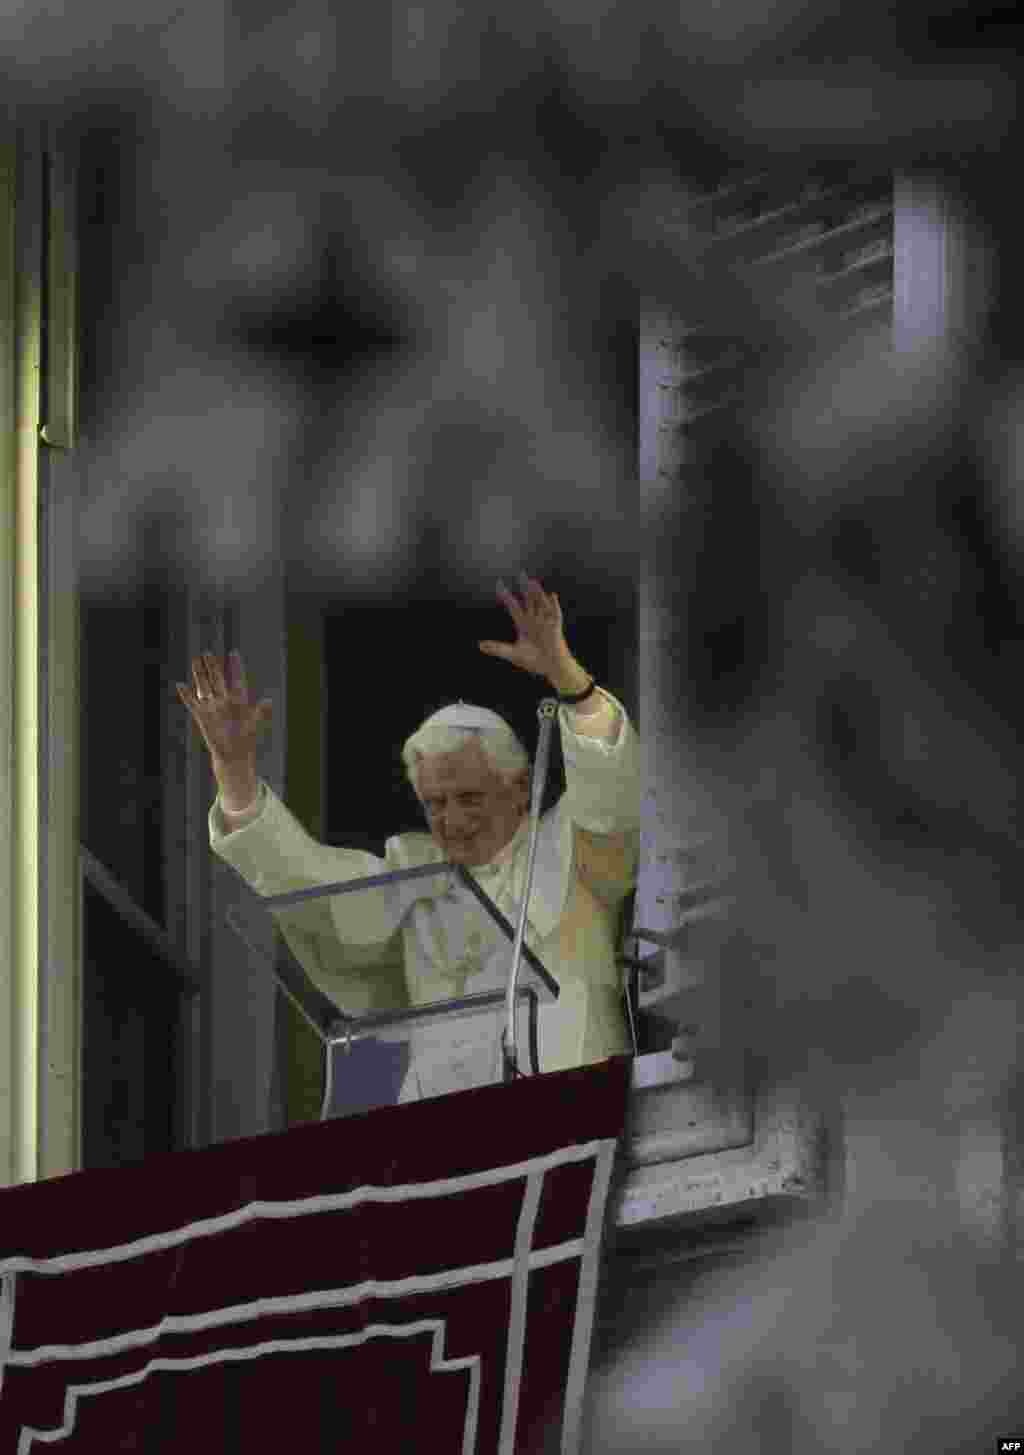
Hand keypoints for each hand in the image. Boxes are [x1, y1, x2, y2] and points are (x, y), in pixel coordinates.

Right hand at [176, 650, 272, 767]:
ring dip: (199, 674)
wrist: (233, 754)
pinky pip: (192, 703)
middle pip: (217, 679)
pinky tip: (180, 685)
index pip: (236, 679)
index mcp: (238, 700)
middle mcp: (224, 701)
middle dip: (212, 666)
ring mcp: (212, 707)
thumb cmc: (246, 740)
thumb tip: (268, 701)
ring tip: (195, 660)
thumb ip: (260, 712)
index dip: (235, 667)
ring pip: (204, 686)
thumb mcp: (254, 724)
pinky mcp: (202, 716)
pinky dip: (186, 695)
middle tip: (207, 652)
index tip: (234, 653)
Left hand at [478, 573, 571, 679]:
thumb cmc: (533, 661)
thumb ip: (497, 648)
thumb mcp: (512, 654)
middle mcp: (534, 620)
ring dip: (537, 592)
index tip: (499, 584)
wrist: (550, 668)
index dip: (506, 595)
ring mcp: (545, 622)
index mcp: (523, 624)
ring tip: (532, 581)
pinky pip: (555, 613)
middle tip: (521, 573)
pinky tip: (552, 595)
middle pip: (529, 599)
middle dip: (525, 587)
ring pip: (541, 602)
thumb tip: (479, 645)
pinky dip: (554, 604)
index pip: (513, 606)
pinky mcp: (555, 627)